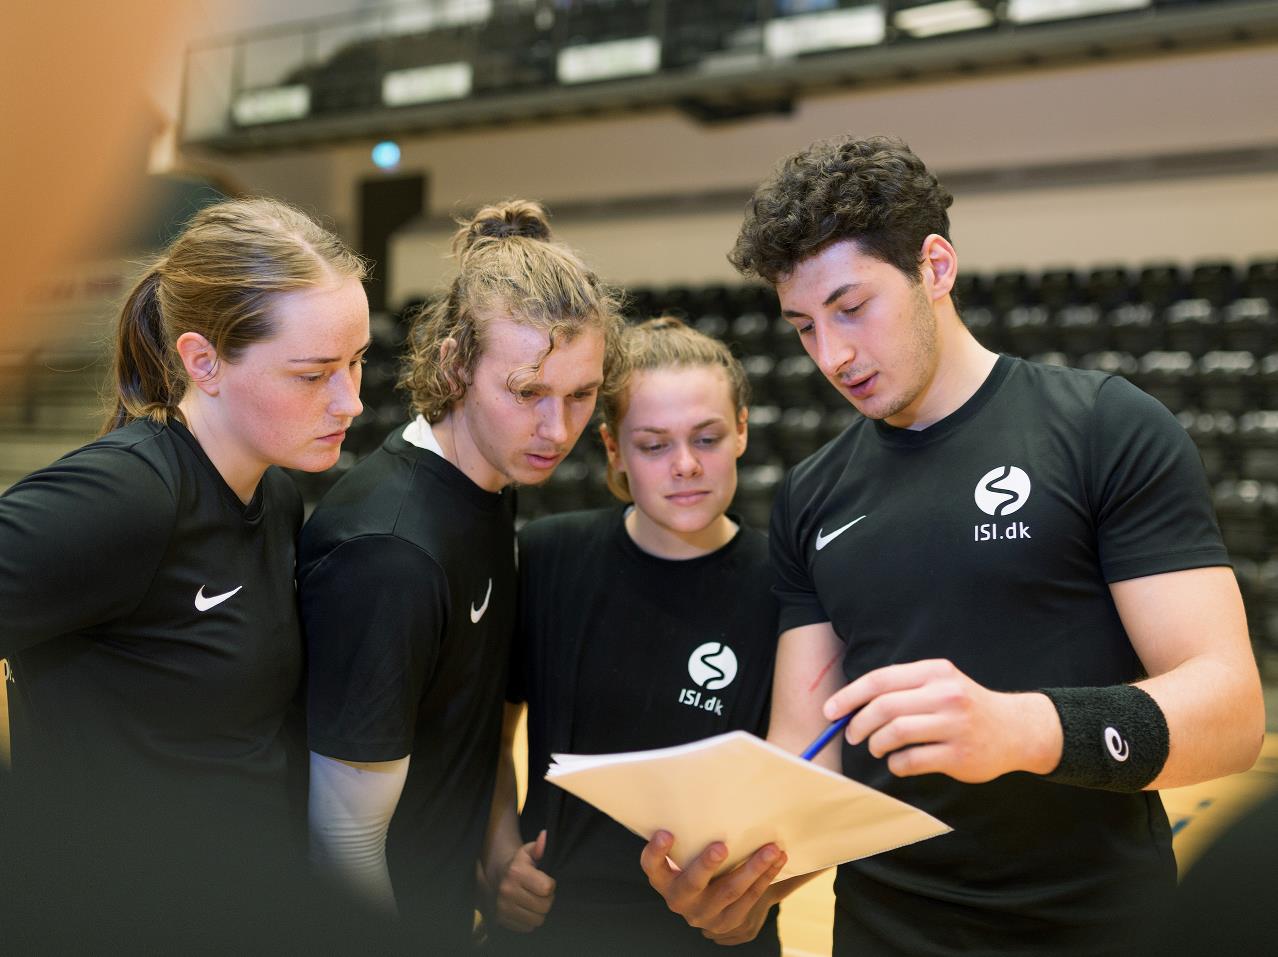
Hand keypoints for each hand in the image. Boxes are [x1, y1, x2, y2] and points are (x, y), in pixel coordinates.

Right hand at [493, 830, 555, 932]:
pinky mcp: (502, 920)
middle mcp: (507, 891)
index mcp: (516, 872)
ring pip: (537, 920)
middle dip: (547, 900)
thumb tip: (545, 836)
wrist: (496, 877)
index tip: (546, 881)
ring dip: (539, 912)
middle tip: (541, 893)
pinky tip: (525, 908)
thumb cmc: (519, 865)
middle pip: (544, 906)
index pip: (547, 888)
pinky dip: (529, 920)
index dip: (551, 885)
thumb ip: (539, 846)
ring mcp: (503, 907)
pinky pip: (527, 928)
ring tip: (534, 900)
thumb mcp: (528, 852)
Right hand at [639, 831, 785, 937]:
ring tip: (771, 849)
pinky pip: (749, 898)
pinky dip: (765, 877)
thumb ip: (686, 836)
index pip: (652, 867)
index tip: (666, 832)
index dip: (656, 852)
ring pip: (729, 891)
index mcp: (663, 880)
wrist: (712, 906)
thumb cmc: (695, 864)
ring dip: (753, 868)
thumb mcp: (683, 855)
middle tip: (721, 846)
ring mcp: (703, 915)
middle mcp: (679, 900)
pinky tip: (778, 859)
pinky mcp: (728, 921)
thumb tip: (689, 786)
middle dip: (707, 865)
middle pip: (692, 883)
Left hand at [825, 659, 1061, 782]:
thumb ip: (901, 689)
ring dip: (876, 744)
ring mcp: (954, 725)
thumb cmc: (964, 706)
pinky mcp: (959, 754)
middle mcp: (945, 694)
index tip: (831, 711)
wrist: (1016, 729)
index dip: (849, 696)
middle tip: (852, 736)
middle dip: (858, 724)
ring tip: (876, 749)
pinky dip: (896, 764)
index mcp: (934, 672)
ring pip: (895, 733)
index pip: (880, 680)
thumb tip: (848, 707)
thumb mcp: (939, 683)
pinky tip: (898, 763)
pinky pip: (911, 760)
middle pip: (884, 707)